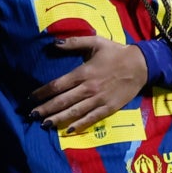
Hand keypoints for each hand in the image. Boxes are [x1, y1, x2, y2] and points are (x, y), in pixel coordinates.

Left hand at [28, 35, 148, 132]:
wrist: (141, 65)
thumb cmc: (116, 52)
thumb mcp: (95, 42)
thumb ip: (74, 43)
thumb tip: (54, 44)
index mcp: (83, 73)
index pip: (57, 85)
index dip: (42, 93)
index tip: (30, 98)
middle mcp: (88, 88)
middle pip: (62, 101)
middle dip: (45, 109)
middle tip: (31, 115)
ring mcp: (98, 100)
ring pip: (74, 112)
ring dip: (57, 119)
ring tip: (44, 124)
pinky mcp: (108, 108)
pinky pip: (91, 119)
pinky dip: (78, 125)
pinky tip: (67, 130)